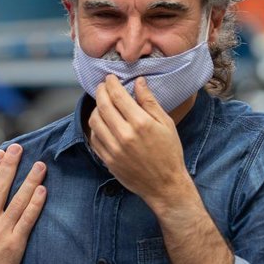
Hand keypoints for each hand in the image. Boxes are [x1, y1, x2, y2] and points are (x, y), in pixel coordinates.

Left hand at [88, 76, 188, 206]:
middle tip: (102, 86)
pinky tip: (101, 122)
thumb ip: (150, 102)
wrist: (164, 185)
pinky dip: (95, 127)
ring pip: (94, 121)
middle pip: (103, 106)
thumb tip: (139, 81)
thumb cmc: (169, 153)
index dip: (111, 83)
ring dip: (95, 108)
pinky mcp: (108, 160)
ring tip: (102, 103)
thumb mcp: (166, 124)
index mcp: (141, 123)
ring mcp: (114, 149)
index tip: (110, 77)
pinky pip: (94, 138)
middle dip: (100, 91)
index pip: (118, 96)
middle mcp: (124, 135)